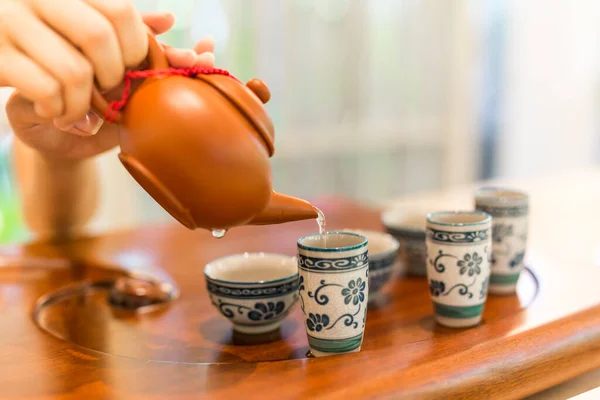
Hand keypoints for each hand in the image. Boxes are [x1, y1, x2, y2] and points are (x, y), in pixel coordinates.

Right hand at [2, 3, 214, 160]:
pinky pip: (46, 90)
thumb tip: (168, 19)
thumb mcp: (109, 57)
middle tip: (107, 91)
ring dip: (84, 103)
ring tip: (79, 111)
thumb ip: (136, 36)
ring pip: (74, 70)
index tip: (132, 68)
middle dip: (113, 76)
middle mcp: (35, 0)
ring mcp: (11, 26)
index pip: (120, 11)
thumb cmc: (76, 78)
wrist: (32, 114)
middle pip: (98, 37)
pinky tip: (56, 114)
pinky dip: (60, 111)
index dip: (136, 47)